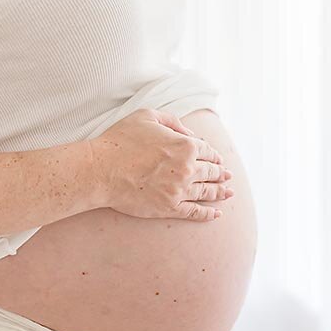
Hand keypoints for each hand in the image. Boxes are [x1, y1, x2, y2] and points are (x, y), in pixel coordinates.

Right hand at [88, 108, 232, 220]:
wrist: (101, 170)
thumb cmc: (120, 140)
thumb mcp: (147, 116)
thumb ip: (173, 122)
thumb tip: (190, 134)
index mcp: (185, 145)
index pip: (207, 150)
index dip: (214, 155)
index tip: (218, 159)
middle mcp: (187, 169)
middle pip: (211, 172)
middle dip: (221, 173)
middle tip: (228, 176)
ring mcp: (179, 190)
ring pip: (207, 192)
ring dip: (220, 193)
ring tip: (229, 194)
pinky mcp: (169, 208)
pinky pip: (194, 212)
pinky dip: (208, 214)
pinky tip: (216, 214)